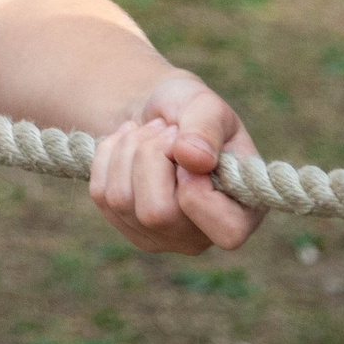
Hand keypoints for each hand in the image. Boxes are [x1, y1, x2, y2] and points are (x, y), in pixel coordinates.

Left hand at [87, 70, 264, 253]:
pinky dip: (107, 156)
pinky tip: (128, 143)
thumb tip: (193, 159)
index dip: (197, 188)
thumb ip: (207, 128)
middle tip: (164, 130)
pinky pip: (101, 194)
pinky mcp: (126, 227)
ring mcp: (161, 237)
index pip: (225, 230)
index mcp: (242, 215)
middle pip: (157, 213)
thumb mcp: (207, 105)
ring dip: (128, 149)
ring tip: (148, 132)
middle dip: (151, 155)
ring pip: (122, 200)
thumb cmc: (191, 111)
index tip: (187, 149)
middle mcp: (202, 237)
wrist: (158, 113)